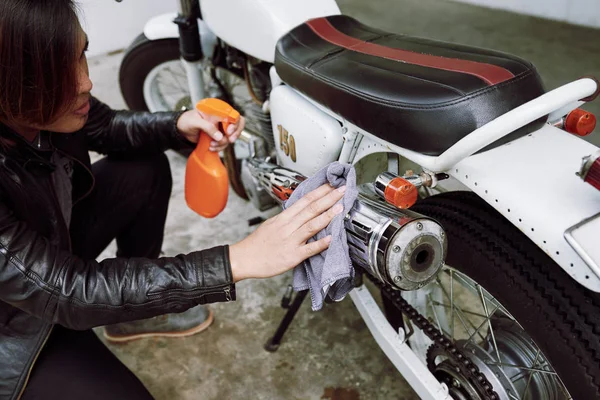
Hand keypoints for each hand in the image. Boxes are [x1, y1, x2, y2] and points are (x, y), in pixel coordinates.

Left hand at [176, 109, 244, 151]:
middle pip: (237, 125)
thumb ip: (207, 127)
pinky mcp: (218, 137)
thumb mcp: (195, 121)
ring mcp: (220, 129)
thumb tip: (219, 136)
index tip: (228, 132)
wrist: (182, 130)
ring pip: (231, 137)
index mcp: (217, 111)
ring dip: (223, 143)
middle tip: (229, 140)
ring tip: (212, 145)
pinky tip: (211, 147)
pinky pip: (224, 143)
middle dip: (234, 134)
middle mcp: (221, 119)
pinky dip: (219, 147)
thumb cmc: (187, 121)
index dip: (234, 123)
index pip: (232, 115)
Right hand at [228, 184, 346, 281]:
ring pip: (311, 225)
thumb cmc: (257, 244)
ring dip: (327, 216)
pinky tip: (330, 239)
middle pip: (311, 209)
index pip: (304, 200)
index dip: (320, 191)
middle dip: (328, 198)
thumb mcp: (271, 224)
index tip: (332, 184)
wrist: (244, 259)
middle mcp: (287, 227)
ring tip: (340, 208)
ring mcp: (290, 241)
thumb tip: (301, 212)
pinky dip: (320, 243)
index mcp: (283, 218)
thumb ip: (287, 218)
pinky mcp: (292, 256)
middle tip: (342, 190)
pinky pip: (309, 249)